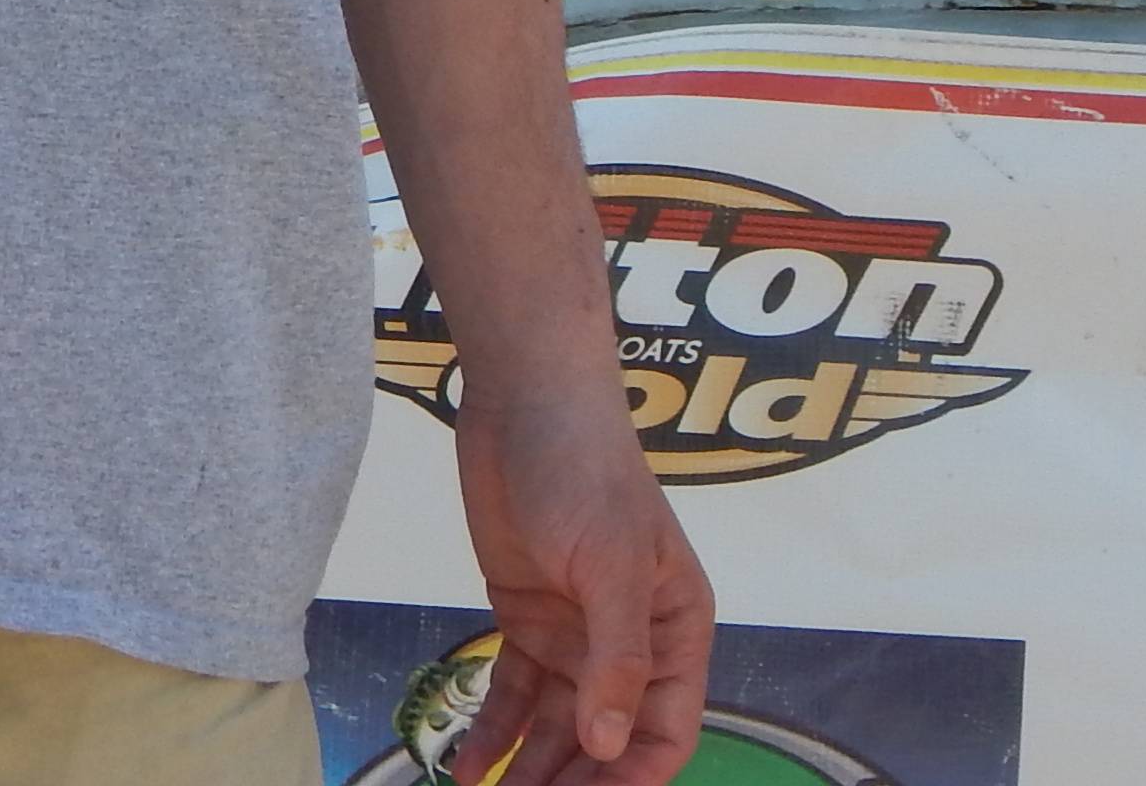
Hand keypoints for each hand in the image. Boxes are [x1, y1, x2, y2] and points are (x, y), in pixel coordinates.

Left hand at [448, 386, 713, 785]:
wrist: (524, 398)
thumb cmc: (586, 469)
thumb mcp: (613, 562)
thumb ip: (616, 657)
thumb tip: (608, 746)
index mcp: (674, 629)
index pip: (664, 731)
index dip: (631, 777)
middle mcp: (629, 641)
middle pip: (607, 741)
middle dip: (575, 783)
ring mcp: (574, 632)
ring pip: (558, 727)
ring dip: (531, 772)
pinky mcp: (525, 616)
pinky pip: (514, 692)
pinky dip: (495, 732)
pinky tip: (470, 766)